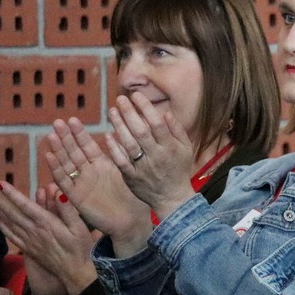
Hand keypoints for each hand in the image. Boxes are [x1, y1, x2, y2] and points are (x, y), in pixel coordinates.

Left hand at [0, 182, 97, 294]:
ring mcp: (29, 240)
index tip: (0, 184)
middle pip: (13, 213)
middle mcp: (34, 231)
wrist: (74, 273)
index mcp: (46, 223)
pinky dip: (3, 226)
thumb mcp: (80, 228)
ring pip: (9, 223)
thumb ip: (68, 210)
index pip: (25, 206)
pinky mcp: (28, 249)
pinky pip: (12, 236)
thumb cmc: (80, 249)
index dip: (12, 194)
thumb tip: (59, 193)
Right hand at [45, 118, 150, 246]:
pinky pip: (64, 181)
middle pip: (74, 151)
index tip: (72, 119)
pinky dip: (56, 169)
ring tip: (51, 135)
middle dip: (66, 137)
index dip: (80, 134)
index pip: (88, 146)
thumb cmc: (134, 198)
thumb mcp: (127, 173)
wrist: (131, 222)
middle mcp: (89, 172)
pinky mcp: (76, 197)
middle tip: (57, 121)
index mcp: (102, 165)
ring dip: (58, 150)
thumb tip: (120, 132)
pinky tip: (49, 156)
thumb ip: (122, 155)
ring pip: (67, 164)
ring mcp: (81, 184)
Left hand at [105, 93, 197, 219]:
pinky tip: (108, 134)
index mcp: (170, 148)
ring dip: (119, 126)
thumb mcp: (186, 150)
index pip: (157, 124)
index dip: (146, 108)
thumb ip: (177, 131)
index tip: (136, 95)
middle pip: (141, 131)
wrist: (172, 198)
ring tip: (112, 111)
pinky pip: (121, 160)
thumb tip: (166, 113)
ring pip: (129, 144)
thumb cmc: (179, 170)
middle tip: (120, 99)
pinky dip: (114, 147)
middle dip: (129, 113)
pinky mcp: (132, 176)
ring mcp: (143, 167)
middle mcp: (156, 156)